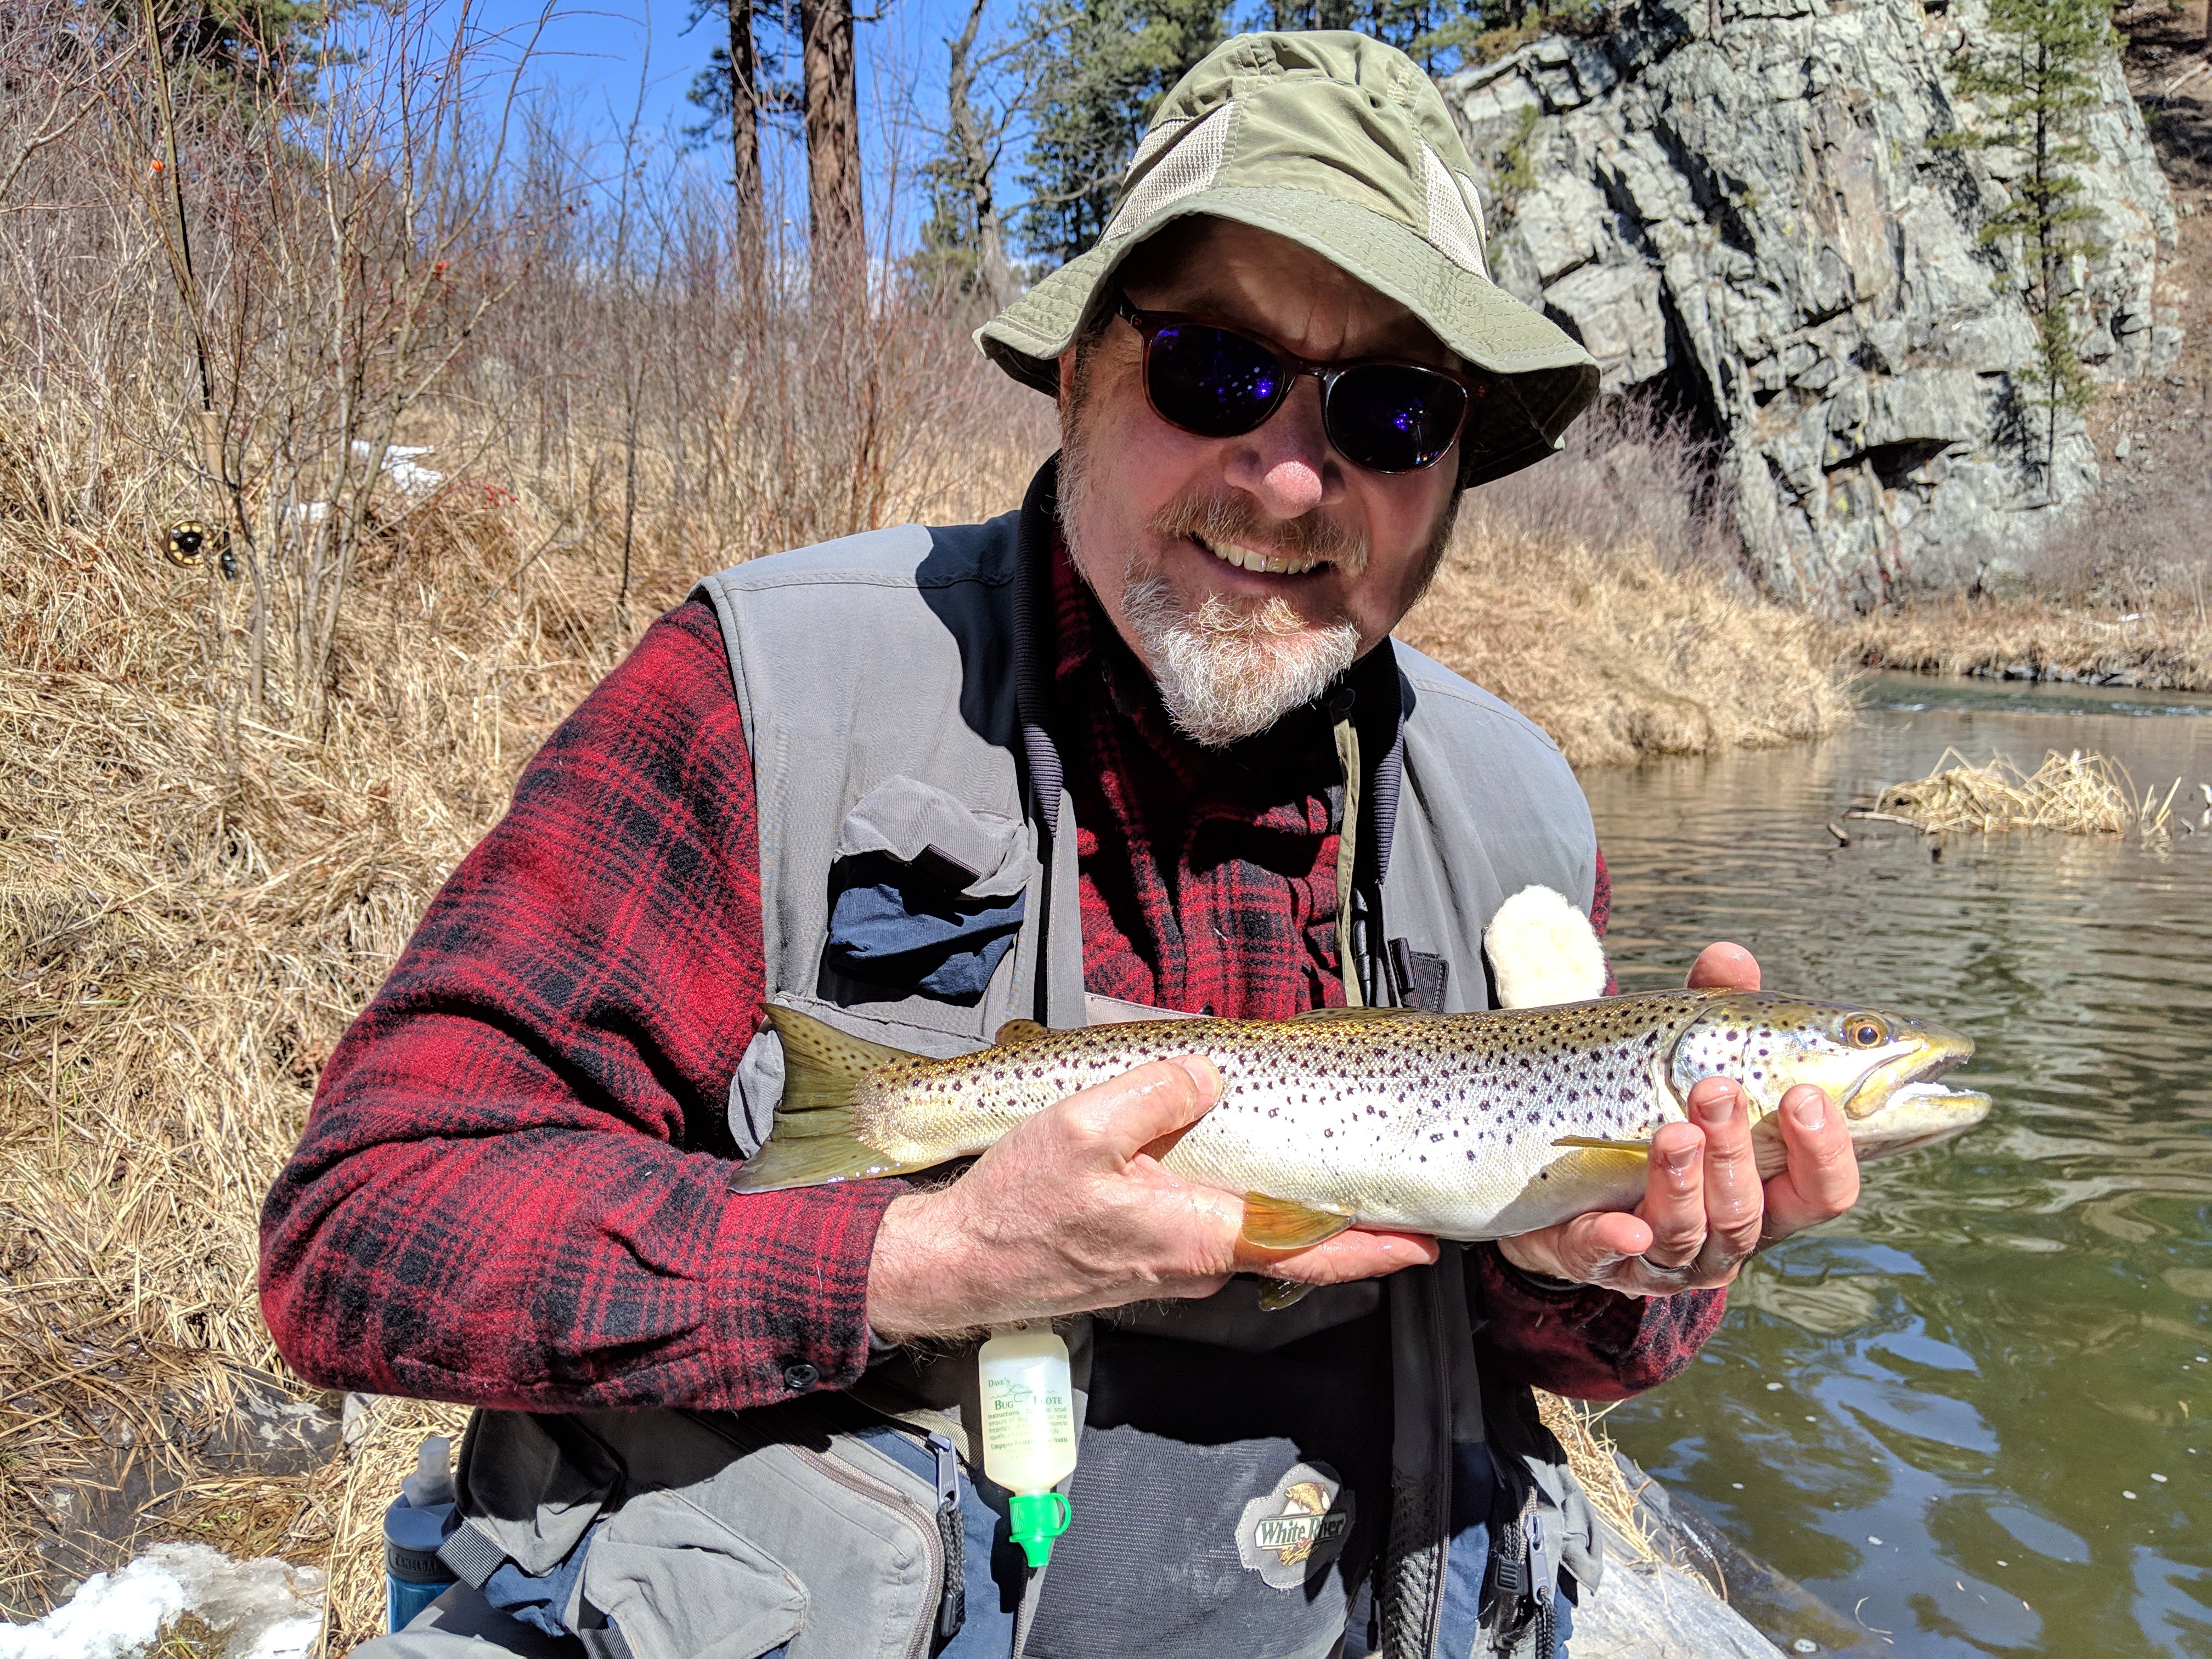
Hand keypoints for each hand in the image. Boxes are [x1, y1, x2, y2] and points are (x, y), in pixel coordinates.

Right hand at [866, 1056, 1439, 1339]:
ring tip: (1323, 1169)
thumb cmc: (1018, 1206)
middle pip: (1289, 1239)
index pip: (1309, 1248)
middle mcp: (1197, 1260)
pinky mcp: (1144, 1255)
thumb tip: (1208, 1072)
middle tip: (1391, 1191)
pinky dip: (1238, 1201)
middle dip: (1342, 1220)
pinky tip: (1233, 1167)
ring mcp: (1171, 1263)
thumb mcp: (1082, 1129)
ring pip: (1248, 1230)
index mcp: (1199, 1235)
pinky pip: (1210, 1227)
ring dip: (1287, 1206)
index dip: (1371, 1246)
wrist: (959, 1263)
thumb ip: (1154, 1095)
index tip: (1425, 1243)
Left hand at [1493, 942, 1861, 1296]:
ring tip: (1670, 1130)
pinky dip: (1612, 1239)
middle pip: (1753, 1210)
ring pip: (1687, 1232)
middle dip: (1739, 1151)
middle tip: (1715, 1088)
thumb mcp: (1681, 1056)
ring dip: (1682, 1181)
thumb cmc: (1648, 1102)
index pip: (1822, 1187)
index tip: (1807, 1095)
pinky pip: (1602, 1256)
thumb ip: (1713, 1010)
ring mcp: (1661, 1250)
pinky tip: (1620, 1224)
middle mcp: (1724, 1229)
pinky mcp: (1593, 1256)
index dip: (1826, 1150)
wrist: (1552, 1161)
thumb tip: (1730, 958)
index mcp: (1767, 1185)